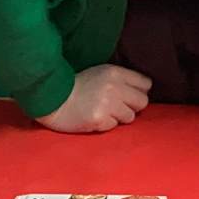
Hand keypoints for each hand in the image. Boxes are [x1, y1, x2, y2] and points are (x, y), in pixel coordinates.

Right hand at [36, 64, 151, 133]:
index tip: (130, 96)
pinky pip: (114, 126)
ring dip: (119, 117)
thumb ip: (121, 79)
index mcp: (115, 72)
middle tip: (118, 107)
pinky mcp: (100, 120)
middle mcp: (114, 87)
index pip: (145, 83)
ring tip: (104, 112)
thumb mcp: (99, 73)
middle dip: (132, 106)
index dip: (139, 91)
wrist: (53, 99)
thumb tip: (144, 89)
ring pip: (130, 117)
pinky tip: (95, 118)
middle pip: (142, 102)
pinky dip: (106, 125)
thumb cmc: (76, 86)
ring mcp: (108, 104)